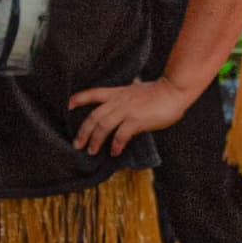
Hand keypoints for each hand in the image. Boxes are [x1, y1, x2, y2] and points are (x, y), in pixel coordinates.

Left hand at [70, 75, 200, 153]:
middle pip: (93, 116)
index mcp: (118, 92)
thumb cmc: (160, 93)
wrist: (174, 90)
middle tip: (77, 144)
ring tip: (91, 151)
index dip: (78, 99)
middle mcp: (118, 101)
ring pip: (102, 126)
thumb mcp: (137, 92)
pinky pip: (121, 134)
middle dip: (83, 131)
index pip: (93, 93)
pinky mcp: (136, 120)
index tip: (67, 105)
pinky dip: (116, 144)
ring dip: (95, 140)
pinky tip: (115, 151)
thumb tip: (122, 111)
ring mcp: (127, 110)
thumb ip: (127, 100)